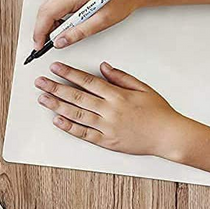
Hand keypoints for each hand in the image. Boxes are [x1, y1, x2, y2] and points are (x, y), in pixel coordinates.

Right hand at [32, 0, 145, 49]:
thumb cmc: (122, 2)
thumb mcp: (101, 22)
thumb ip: (78, 33)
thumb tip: (60, 42)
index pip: (48, 13)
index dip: (40, 31)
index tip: (39, 45)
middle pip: (44, 10)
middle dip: (41, 30)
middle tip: (43, 46)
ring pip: (47, 9)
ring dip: (48, 25)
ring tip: (56, 38)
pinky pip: (54, 6)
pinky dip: (54, 20)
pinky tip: (61, 29)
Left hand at [35, 61, 188, 155]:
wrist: (169, 136)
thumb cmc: (158, 112)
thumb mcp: (142, 88)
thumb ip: (121, 77)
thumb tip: (103, 67)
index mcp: (117, 95)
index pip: (87, 81)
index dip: (69, 74)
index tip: (55, 68)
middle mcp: (109, 110)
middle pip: (77, 96)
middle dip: (55, 88)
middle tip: (40, 82)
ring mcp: (106, 127)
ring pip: (76, 114)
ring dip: (57, 105)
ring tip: (43, 98)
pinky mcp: (106, 141)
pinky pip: (84, 133)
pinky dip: (69, 127)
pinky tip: (57, 120)